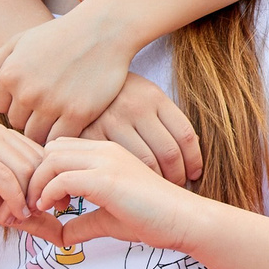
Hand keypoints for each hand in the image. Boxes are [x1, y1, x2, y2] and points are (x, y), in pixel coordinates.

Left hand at [0, 6, 136, 142]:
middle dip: (30, 116)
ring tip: (59, 115)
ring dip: (45, 128)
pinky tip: (72, 121)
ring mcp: (53, 104)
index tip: (33, 95)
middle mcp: (27, 92)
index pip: (1, 107)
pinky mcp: (78, 113)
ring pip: (36, 135)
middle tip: (49, 104)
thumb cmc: (60, 35)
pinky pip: (60, 138)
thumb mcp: (20, 41)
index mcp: (10, 74)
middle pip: (17, 123)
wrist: (103, 30)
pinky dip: (63, 134)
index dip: (16, 102)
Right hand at [0, 122, 50, 229]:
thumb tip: (65, 238)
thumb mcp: (7, 210)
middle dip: (38, 197)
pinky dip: (12, 200)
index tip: (44, 213)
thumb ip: (36, 219)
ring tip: (12, 218)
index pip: (48, 159)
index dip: (51, 188)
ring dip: (24, 201)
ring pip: (26, 171)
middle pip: (40, 165)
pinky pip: (5, 178)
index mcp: (11, 138)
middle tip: (25, 219)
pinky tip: (7, 217)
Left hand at [26, 138, 203, 253]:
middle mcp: (104, 150)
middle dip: (35, 176)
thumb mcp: (109, 219)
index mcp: (107, 153)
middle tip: (40, 205)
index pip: (60, 147)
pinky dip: (48, 194)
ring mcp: (106, 161)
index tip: (48, 201)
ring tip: (42, 208)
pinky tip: (54, 210)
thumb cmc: (153, 219)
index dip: (45, 172)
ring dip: (38, 185)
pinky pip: (62, 178)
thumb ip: (84, 223)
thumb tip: (62, 238)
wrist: (184, 220)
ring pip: (51, 159)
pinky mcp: (106, 179)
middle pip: (50, 148)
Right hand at [81, 72, 204, 185]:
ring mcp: (111, 120)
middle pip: (169, 153)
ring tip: (157, 189)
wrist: (74, 80)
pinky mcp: (89, 134)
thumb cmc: (114, 95)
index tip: (195, 174)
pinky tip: (131, 185)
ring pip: (146, 162)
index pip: (185, 135)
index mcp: (152, 96)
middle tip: (177, 187)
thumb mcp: (141, 95)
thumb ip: (162, 119)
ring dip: (157, 181)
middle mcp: (134, 107)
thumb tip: (190, 152)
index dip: (194, 160)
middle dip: (178, 176)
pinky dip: (128, 179)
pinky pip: (117, 164)